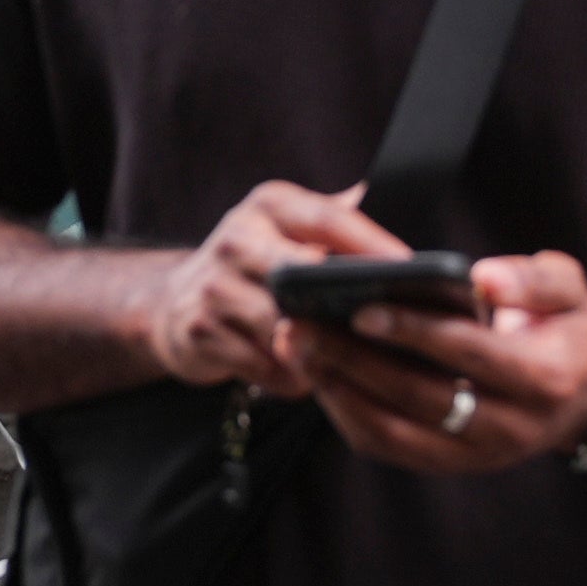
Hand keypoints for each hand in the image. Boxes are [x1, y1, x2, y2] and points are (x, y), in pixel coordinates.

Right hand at [140, 178, 389, 392]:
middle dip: (342, 302)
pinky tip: (304, 380)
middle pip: (302, 273)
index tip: (412, 269)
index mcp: (270, 205)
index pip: (329, 218)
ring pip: (283, 327)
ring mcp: (213, 285)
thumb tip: (406, 214)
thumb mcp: (290, 230)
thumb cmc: (257, 267)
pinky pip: (261, 365)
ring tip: (349, 362)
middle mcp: (237, 237)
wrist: (174, 304)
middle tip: (385, 324)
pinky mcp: (198, 331)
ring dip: (319, 351)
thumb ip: (340, 222)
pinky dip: (289, 378)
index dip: (372, 244)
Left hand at [284, 244, 586, 478]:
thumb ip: (534, 280)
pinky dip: (347, 414)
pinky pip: (388, 446)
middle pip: (419, 396)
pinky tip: (319, 376)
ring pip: (394, 430)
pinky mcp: (452, 465)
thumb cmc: (571, 330)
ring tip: (297, 348)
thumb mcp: (572, 291)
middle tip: (302, 325)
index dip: (414, 331)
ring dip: (339, 390)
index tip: (362, 306)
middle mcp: (511, 427)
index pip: (468, 353)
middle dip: (354, 360)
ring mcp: (479, 455)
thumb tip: (483, 278)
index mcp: (544, 378)